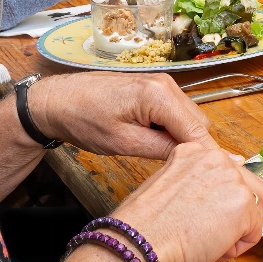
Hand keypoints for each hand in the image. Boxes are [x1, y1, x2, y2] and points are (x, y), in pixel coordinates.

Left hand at [29, 73, 211, 159]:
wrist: (58, 100)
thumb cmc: (84, 120)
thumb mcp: (123, 143)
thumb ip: (161, 149)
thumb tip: (191, 160)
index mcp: (159, 94)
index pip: (197, 129)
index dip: (203, 155)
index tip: (204, 177)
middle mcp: (166, 84)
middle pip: (197, 122)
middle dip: (193, 146)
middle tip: (179, 171)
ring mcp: (162, 84)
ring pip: (188, 118)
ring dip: (182, 138)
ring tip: (164, 158)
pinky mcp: (155, 89)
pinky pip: (176, 112)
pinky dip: (172, 129)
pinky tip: (155, 142)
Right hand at [111, 139, 262, 261]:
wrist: (137, 245)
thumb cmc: (144, 229)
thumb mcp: (169, 191)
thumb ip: (199, 185)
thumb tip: (233, 194)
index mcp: (195, 152)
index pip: (228, 176)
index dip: (217, 205)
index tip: (198, 217)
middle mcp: (217, 158)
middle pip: (247, 190)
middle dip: (232, 218)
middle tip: (201, 233)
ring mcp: (233, 179)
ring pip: (253, 212)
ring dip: (234, 233)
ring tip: (204, 241)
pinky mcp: (244, 203)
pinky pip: (253, 233)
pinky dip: (234, 249)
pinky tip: (209, 248)